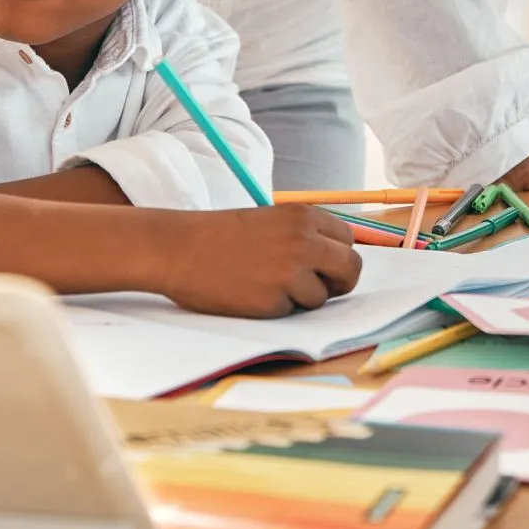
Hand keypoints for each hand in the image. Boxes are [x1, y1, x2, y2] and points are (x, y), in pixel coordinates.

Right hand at [155, 204, 363, 317]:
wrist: (178, 249)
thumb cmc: (220, 236)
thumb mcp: (271, 221)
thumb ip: (304, 236)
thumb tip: (338, 262)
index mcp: (304, 216)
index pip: (348, 241)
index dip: (337, 257)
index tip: (323, 266)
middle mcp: (304, 241)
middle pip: (351, 270)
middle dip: (338, 282)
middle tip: (317, 287)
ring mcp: (291, 271)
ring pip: (323, 297)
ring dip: (302, 298)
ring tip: (267, 284)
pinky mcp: (274, 300)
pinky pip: (293, 312)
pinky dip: (278, 308)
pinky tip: (252, 293)